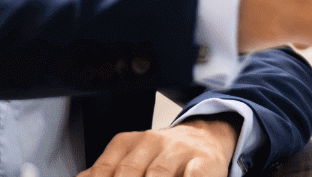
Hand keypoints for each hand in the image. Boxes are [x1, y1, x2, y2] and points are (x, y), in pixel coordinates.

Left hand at [78, 117, 237, 176]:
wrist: (206, 139)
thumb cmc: (164, 157)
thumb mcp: (132, 157)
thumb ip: (106, 170)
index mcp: (128, 142)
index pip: (104, 170)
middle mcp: (151, 142)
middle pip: (128, 172)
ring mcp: (177, 150)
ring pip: (157, 174)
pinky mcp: (203, 161)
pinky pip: (191, 175)